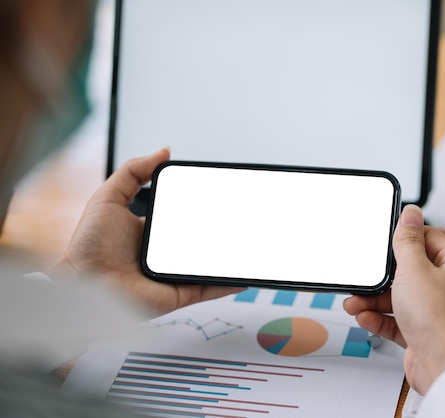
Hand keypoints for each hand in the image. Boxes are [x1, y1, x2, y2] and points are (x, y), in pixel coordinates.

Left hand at [49, 148, 239, 313]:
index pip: (185, 215)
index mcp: (152, 230)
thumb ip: (133, 171)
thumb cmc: (88, 246)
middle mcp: (165, 252)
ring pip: (210, 263)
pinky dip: (228, 283)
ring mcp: (175, 273)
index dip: (203, 207)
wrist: (84, 283)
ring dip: (229, 256)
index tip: (221, 196)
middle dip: (222, 229)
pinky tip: (244, 274)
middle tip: (240, 217)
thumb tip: (164, 151)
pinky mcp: (180, 293)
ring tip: (248, 243)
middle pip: (202, 239)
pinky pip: (210, 288)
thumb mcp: (108, 197)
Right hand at [344, 205, 444, 393]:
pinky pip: (396, 319)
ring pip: (400, 297)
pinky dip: (379, 318)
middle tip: (366, 277)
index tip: (385, 240)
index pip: (430, 239)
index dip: (406, 238)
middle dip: (382, 277)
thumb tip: (411, 214)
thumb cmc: (440, 320)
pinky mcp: (423, 332)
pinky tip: (365, 316)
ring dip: (375, 300)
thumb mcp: (414, 270)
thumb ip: (408, 241)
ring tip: (356, 301)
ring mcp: (436, 311)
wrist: (442, 366)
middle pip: (409, 270)